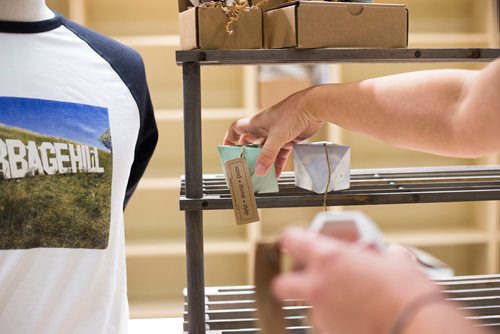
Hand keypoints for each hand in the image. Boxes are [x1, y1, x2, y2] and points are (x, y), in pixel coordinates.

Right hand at [224, 88, 323, 176]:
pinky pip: (280, 154)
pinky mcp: (289, 138)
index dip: (230, 139)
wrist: (313, 106)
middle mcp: (264, 128)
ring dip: (264, 163)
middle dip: (248, 156)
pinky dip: (278, 164)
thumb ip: (268, 155)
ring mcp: (277, 133)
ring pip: (266, 151)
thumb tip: (259, 171)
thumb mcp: (277, 136)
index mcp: (256, 123)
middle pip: (251, 144)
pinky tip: (277, 174)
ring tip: (261, 175)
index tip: (228, 151)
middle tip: (246, 168)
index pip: (236, 129)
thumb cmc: (292, 113)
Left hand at [272, 228, 437, 333]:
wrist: (415, 326)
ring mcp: (322, 313)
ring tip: (342, 300)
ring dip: (318, 302)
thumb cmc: (405, 293)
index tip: (295, 241)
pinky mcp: (331, 333)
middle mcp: (318, 285)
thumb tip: (392, 256)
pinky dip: (334, 320)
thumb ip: (381, 255)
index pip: (292, 240)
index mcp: (329, 258)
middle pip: (282, 283)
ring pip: (306, 307)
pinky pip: (325, 324)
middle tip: (305, 277)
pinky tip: (353, 316)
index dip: (293, 240)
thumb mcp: (394, 261)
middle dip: (290, 281)